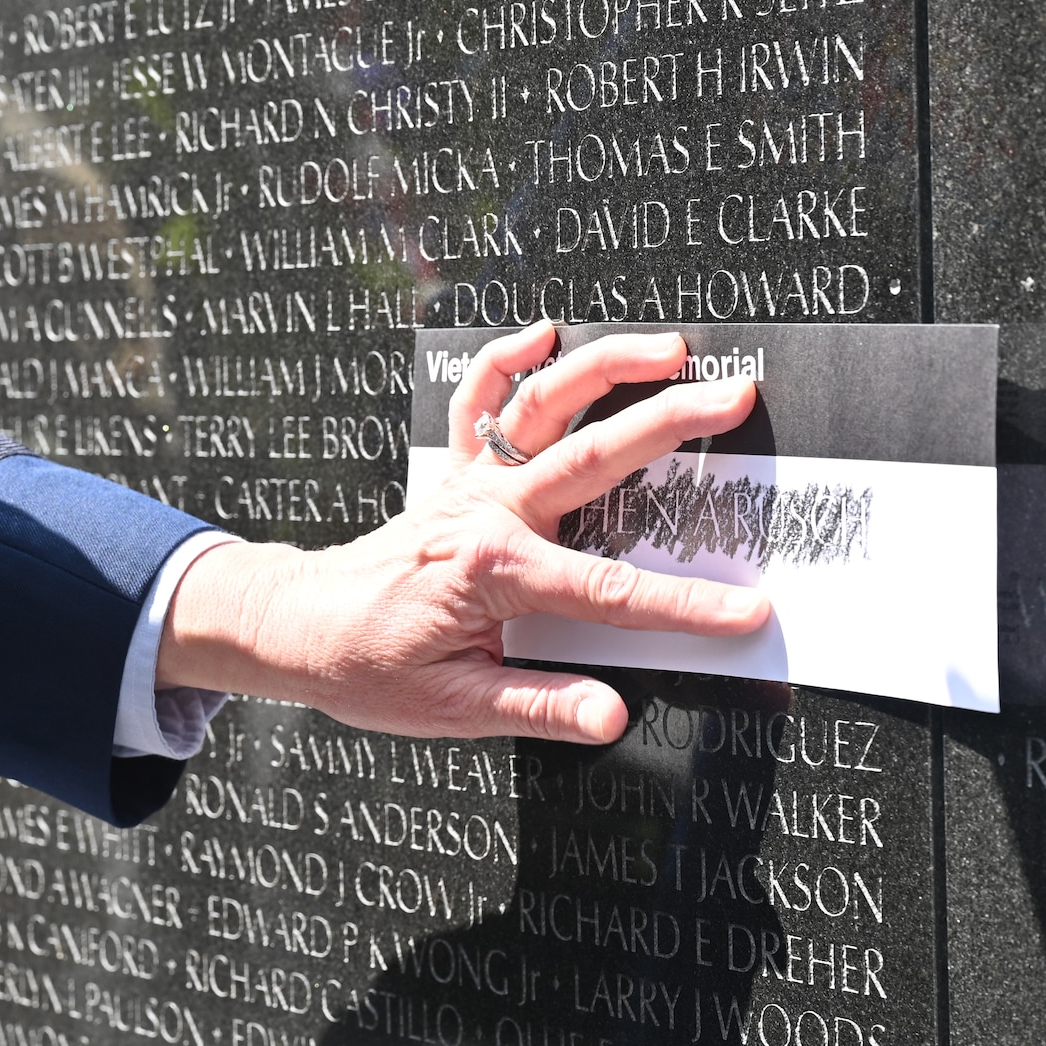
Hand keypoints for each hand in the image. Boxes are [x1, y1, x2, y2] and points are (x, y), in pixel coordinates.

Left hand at [157, 323, 771, 742]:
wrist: (297, 629)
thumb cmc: (365, 666)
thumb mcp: (453, 708)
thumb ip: (540, 707)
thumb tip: (610, 714)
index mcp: (492, 574)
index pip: (610, 594)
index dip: (687, 607)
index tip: (747, 613)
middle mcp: (483, 513)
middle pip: (593, 457)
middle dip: (670, 424)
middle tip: (733, 399)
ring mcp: (469, 485)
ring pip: (542, 406)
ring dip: (604, 367)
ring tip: (669, 347)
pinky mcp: (455, 475)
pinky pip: (478, 402)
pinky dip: (506, 360)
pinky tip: (542, 331)